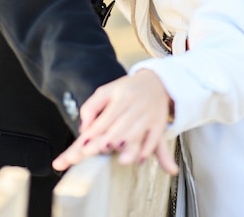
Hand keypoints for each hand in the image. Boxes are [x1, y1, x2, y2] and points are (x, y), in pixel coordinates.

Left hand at [52, 70, 177, 174]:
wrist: (155, 82)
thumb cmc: (125, 90)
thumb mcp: (106, 92)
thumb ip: (91, 107)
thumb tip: (84, 129)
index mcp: (121, 95)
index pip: (106, 118)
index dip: (94, 133)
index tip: (84, 147)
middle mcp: (136, 104)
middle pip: (120, 128)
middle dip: (108, 142)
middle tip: (97, 152)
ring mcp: (149, 114)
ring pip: (136, 134)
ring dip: (128, 149)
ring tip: (120, 160)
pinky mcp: (159, 124)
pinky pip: (154, 139)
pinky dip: (147, 150)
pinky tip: (139, 160)